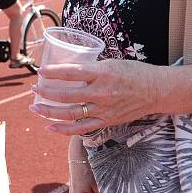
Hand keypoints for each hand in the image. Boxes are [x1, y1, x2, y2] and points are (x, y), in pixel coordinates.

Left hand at [29, 59, 164, 134]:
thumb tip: (67, 70)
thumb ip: (90, 69)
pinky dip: (64, 129)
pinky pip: (81, 128)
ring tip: (34, 108)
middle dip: (46, 92)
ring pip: (70, 113)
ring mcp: (104, 109)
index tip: (40, 71)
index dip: (53, 72)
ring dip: (49, 111)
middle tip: (33, 89)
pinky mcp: (106, 120)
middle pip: (66, 95)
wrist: (157, 90)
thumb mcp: (111, 63)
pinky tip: (49, 126)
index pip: (72, 72)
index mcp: (103, 73)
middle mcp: (102, 92)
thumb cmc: (133, 73)